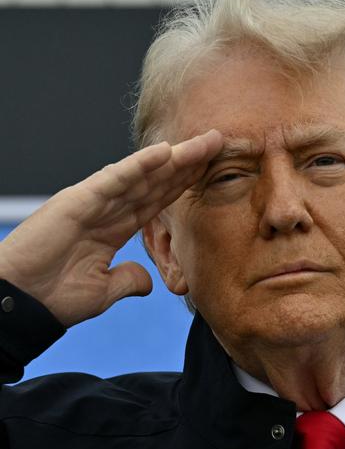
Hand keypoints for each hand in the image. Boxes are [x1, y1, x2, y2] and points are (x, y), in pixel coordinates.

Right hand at [0, 130, 222, 326]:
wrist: (21, 306)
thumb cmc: (55, 297)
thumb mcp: (104, 290)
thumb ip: (129, 280)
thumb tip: (149, 282)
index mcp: (115, 226)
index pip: (159, 198)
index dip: (185, 182)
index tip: (212, 169)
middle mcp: (108, 208)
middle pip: (158, 180)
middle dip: (189, 162)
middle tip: (218, 142)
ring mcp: (95, 201)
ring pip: (143, 174)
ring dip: (175, 157)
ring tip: (204, 142)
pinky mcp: (78, 201)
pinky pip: (115, 180)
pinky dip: (140, 165)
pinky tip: (165, 152)